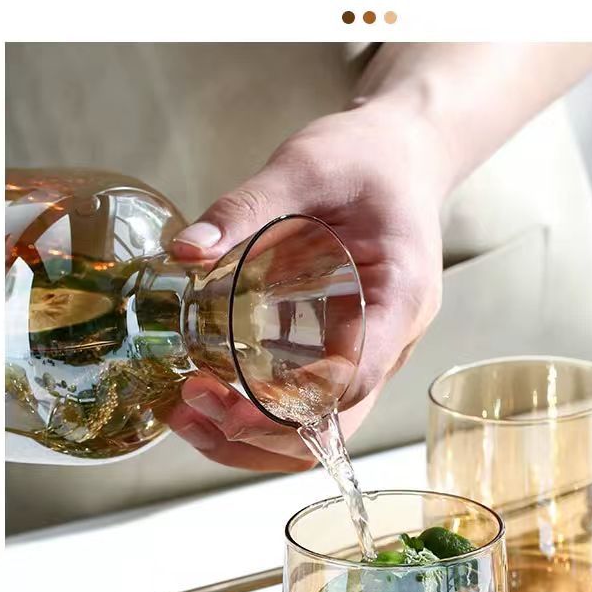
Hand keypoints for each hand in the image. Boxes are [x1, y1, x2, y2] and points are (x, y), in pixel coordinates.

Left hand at [166, 103, 446, 470]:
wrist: (404, 153)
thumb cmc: (369, 158)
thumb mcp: (307, 165)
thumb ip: (247, 204)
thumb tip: (187, 251)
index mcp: (400, 299)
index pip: (354, 380)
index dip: (290, 405)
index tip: (225, 401)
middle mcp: (392, 339)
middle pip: (334, 426)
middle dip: (260, 435)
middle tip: (191, 403)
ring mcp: (372, 351)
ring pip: (320, 427)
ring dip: (255, 438)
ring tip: (188, 410)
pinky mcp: (347, 347)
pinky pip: (309, 401)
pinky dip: (260, 412)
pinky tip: (210, 391)